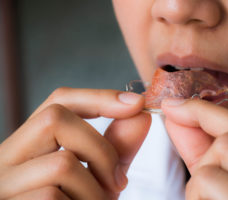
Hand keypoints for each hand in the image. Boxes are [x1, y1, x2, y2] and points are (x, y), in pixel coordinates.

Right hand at [0, 87, 150, 199]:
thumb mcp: (97, 175)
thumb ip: (117, 146)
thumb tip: (140, 114)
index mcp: (31, 144)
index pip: (59, 100)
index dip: (99, 97)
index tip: (136, 104)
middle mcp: (6, 158)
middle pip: (55, 119)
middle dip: (101, 149)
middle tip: (117, 181)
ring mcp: (3, 185)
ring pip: (61, 164)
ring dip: (95, 188)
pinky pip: (53, 197)